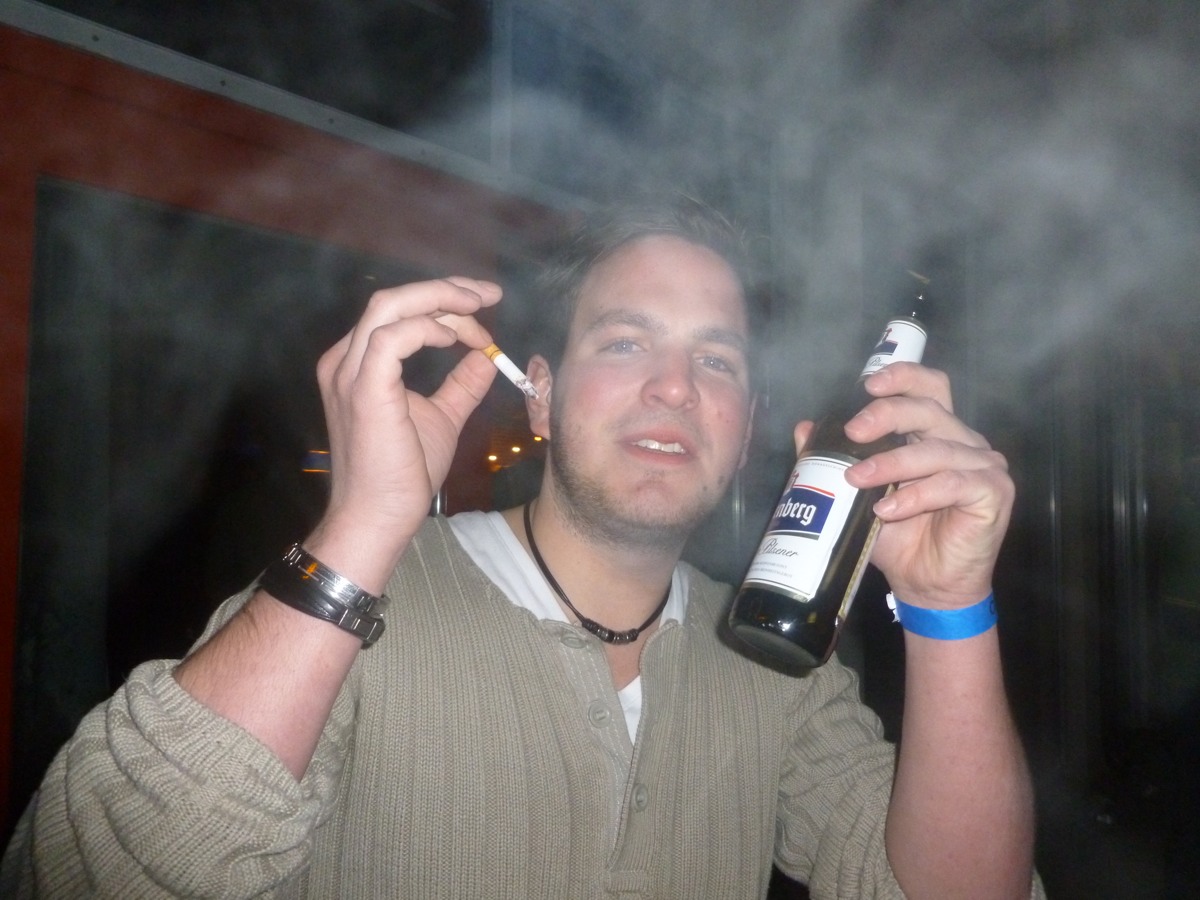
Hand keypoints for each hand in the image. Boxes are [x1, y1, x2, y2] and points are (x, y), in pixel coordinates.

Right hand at [311, 277, 501, 566]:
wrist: (379, 517)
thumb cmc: (403, 473)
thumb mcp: (442, 417)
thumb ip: (461, 385)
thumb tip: (487, 356)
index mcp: (359, 364)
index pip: (398, 312)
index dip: (444, 304)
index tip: (484, 318)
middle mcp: (346, 360)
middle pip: (392, 298)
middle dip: (445, 289)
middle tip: (488, 294)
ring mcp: (348, 372)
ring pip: (389, 306)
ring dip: (439, 300)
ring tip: (478, 309)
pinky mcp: (362, 389)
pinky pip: (390, 337)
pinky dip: (426, 329)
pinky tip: (454, 339)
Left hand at [793, 362, 1013, 609]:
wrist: (925, 584)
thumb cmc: (898, 536)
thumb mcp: (857, 494)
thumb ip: (833, 460)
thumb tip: (804, 429)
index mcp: (936, 432)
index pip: (929, 387)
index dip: (903, 376)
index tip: (868, 385)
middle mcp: (964, 441)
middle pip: (930, 409)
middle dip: (887, 415)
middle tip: (853, 432)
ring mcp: (984, 465)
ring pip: (937, 449)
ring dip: (892, 463)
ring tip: (858, 480)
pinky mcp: (993, 492)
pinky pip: (952, 484)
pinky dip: (916, 495)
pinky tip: (888, 509)